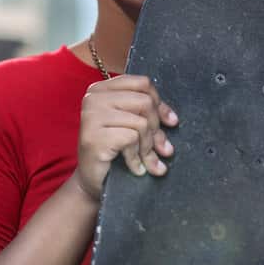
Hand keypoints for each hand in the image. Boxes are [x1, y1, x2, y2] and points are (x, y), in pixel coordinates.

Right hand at [74, 75, 177, 202]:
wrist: (92, 181)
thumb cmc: (112, 151)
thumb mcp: (130, 124)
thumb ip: (147, 114)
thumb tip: (172, 119)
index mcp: (102, 89)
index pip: (141, 83)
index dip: (159, 103)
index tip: (169, 122)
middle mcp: (93, 98)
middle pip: (145, 102)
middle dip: (156, 129)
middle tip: (160, 149)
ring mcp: (91, 116)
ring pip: (141, 123)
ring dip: (148, 147)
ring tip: (147, 162)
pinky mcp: (93, 137)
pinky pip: (131, 140)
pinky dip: (137, 158)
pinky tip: (135, 168)